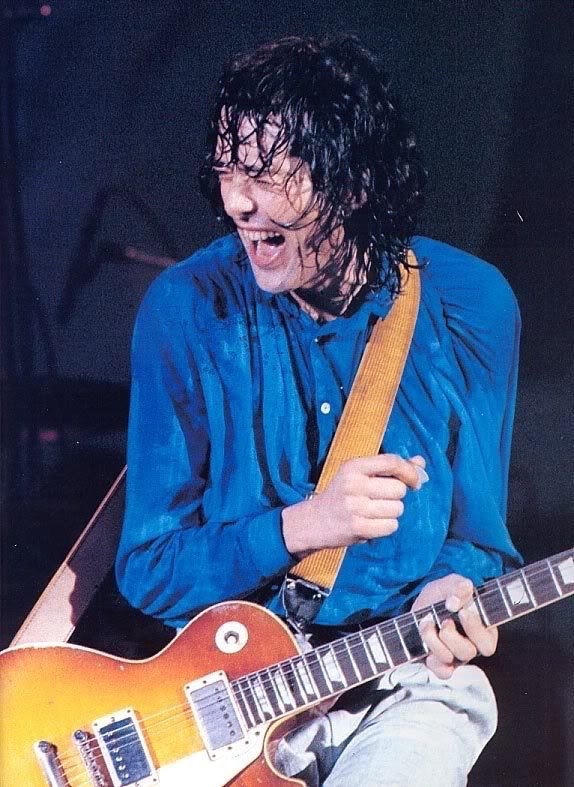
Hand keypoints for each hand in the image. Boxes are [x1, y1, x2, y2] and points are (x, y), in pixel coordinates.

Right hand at [282, 453, 426, 555]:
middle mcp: (353, 484)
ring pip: (397, 509)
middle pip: (399, 489)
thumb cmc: (342, 495)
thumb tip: (421, 463)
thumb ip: (391, 468)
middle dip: (397, 497)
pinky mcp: (357, 528)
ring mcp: (354, 507)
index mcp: (354, 466)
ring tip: (374, 513)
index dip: (410, 471)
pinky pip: (391, 526)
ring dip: (391, 513)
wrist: (313, 521)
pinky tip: (373, 524)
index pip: (391, 462)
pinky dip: (386, 527)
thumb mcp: (360, 475)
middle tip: (381, 500)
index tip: (415, 482)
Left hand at [412, 574, 497, 678]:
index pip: (487, 642)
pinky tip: (426, 646)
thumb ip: (459, 585)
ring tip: (427, 622)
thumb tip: (461, 593)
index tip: (462, 611)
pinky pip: (440, 670)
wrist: (422, 601)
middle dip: (452, 636)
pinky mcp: (439, 661)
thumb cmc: (444, 594)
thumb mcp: (451, 583)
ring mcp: (455, 655)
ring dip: (434, 641)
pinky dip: (432, 660)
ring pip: (450, 659)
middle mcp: (471, 645)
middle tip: (445, 621)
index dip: (476, 629)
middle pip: (468, 653)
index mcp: (482, 629)